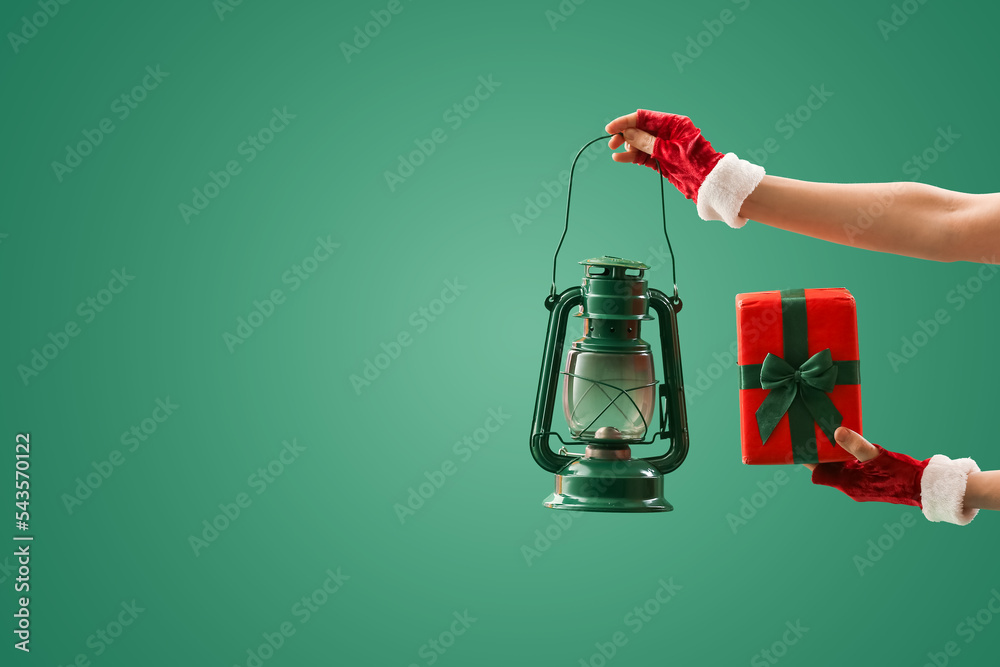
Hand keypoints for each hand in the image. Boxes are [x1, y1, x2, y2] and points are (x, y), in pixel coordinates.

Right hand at [605, 110, 723, 200]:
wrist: (707, 184)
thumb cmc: (694, 164)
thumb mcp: (668, 152)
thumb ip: (646, 142)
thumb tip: (627, 133)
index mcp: (674, 123)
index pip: (645, 117)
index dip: (626, 121)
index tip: (610, 129)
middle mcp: (668, 132)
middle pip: (640, 129)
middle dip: (625, 135)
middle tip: (612, 143)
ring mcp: (664, 146)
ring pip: (640, 143)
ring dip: (628, 147)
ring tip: (617, 154)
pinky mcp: (661, 159)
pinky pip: (643, 155)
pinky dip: (632, 157)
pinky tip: (620, 158)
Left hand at [809, 426, 979, 524]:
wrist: (925, 488)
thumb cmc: (901, 474)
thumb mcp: (876, 457)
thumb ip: (856, 445)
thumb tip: (837, 431)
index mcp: (847, 483)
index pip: (817, 473)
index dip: (808, 458)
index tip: (802, 442)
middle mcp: (850, 486)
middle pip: (826, 468)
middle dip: (819, 452)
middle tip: (813, 431)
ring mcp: (859, 484)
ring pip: (838, 466)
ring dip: (833, 452)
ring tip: (826, 431)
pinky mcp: (868, 480)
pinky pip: (851, 466)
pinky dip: (846, 454)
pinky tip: (848, 440)